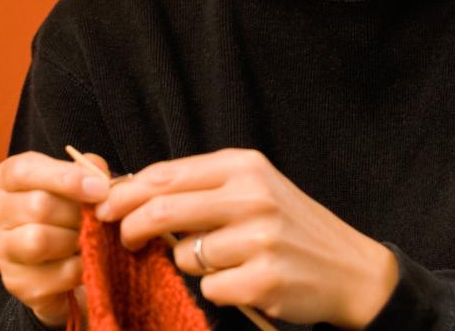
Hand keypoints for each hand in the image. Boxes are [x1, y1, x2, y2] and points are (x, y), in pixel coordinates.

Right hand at [0, 151, 111, 327]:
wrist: (63, 257)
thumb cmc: (68, 208)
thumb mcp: (78, 180)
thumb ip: (89, 170)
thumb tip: (98, 181)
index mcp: (3, 180)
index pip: (23, 172)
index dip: (65, 178)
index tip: (100, 189)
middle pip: (37, 206)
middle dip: (77, 213)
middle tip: (100, 218)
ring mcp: (0, 250)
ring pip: (39, 241)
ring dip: (75, 240)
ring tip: (89, 238)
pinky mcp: (16, 282)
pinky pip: (54, 275)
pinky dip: (79, 268)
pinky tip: (86, 261)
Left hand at [95, 148, 397, 327]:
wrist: (350, 269)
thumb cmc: (289, 226)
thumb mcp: (253, 188)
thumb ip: (200, 187)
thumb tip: (131, 192)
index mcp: (244, 166)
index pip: (166, 175)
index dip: (126, 193)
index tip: (104, 207)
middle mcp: (252, 197)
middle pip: (163, 210)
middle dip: (132, 227)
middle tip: (126, 239)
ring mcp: (259, 239)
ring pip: (186, 256)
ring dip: (191, 264)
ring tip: (224, 260)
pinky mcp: (263, 280)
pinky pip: (210, 288)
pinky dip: (218, 289)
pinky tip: (245, 281)